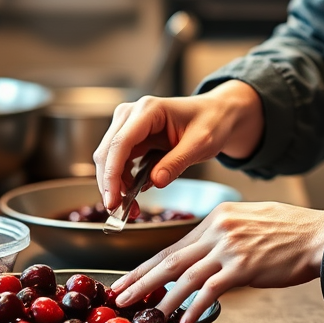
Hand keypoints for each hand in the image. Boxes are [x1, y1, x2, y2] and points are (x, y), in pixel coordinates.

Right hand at [93, 81, 263, 211]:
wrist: (216, 114)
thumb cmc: (211, 122)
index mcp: (148, 110)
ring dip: (115, 185)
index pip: (121, 144)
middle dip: (110, 184)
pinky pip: (119, 161)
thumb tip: (155, 182)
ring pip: (109, 159)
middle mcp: (131, 114)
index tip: (113, 201)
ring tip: (132, 208)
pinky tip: (136, 194)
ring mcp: (128, 124)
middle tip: (120, 212)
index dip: (112, 174)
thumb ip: (177, 162)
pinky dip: (122, 180)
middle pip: (107, 152)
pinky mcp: (131, 137)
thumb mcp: (200, 144)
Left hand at [110, 201, 323, 322]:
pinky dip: (195, 307)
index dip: (150, 265)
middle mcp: (219, 228)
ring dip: (162, 299)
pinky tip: (185, 320)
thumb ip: (225, 235)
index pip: (176, 245)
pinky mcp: (243, 266)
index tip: (131, 278)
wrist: (320, 236)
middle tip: (120, 295)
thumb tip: (206, 256)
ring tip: (146, 315)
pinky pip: (211, 290)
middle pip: (171, 259)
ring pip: (186, 276)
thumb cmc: (292, 231)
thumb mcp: (251, 221)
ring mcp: (230, 246)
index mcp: (218, 216)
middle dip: (142, 280)